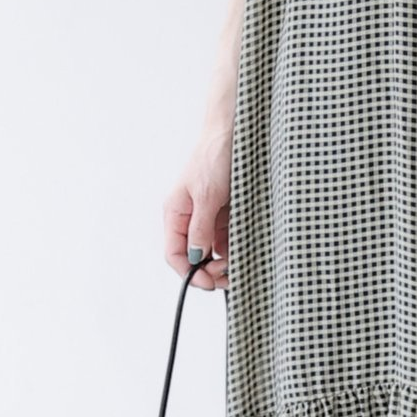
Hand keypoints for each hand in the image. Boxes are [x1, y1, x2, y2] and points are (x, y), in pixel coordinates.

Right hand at [164, 121, 231, 290]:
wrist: (234, 133)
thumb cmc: (214, 157)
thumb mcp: (207, 196)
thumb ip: (200, 229)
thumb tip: (196, 258)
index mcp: (175, 213)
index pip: (174, 254)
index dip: (189, 273)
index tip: (209, 283)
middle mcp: (187, 217)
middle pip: (192, 256)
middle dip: (209, 270)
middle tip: (229, 276)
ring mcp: (205, 215)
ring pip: (210, 250)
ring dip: (223, 260)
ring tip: (238, 261)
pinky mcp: (222, 211)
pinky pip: (224, 237)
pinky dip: (232, 245)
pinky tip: (242, 247)